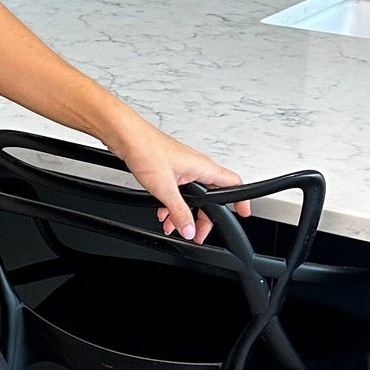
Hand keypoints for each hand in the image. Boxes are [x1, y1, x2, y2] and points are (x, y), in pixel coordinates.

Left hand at [107, 112, 248, 244]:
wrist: (126, 136)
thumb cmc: (147, 150)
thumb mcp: (165, 189)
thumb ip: (179, 212)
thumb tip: (189, 228)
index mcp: (203, 167)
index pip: (233, 184)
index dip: (240, 200)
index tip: (242, 213)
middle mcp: (196, 166)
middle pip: (210, 196)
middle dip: (204, 217)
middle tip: (197, 233)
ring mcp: (183, 167)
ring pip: (192, 195)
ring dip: (184, 212)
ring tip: (174, 226)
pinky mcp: (170, 168)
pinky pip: (178, 191)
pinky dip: (172, 204)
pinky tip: (162, 212)